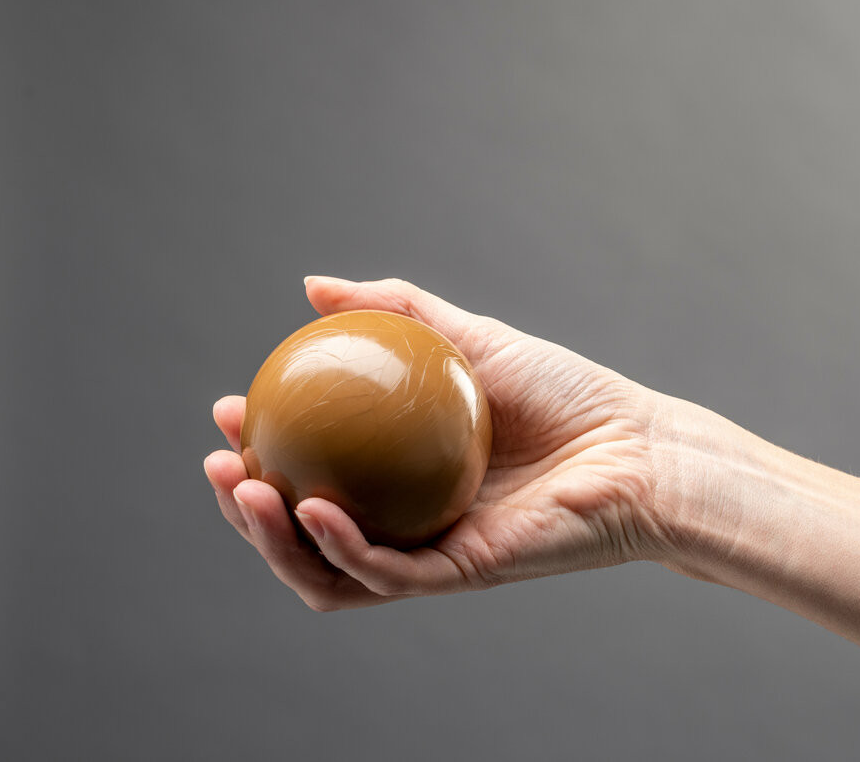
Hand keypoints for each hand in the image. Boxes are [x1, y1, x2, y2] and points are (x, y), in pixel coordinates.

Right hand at [204, 277, 666, 610]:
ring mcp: (430, 552)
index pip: (308, 472)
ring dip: (273, 541)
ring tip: (244, 491)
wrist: (638, 445)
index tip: (226, 408)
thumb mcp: (472, 336)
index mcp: (399, 474)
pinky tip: (314, 508)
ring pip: (328, 570)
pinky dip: (341, 548)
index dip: (255, 451)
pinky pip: (385, 575)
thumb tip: (311, 285)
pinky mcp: (460, 574)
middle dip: (245, 509)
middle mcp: (406, 519)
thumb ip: (397, 309)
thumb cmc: (568, 393)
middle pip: (302, 532)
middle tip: (220, 462)